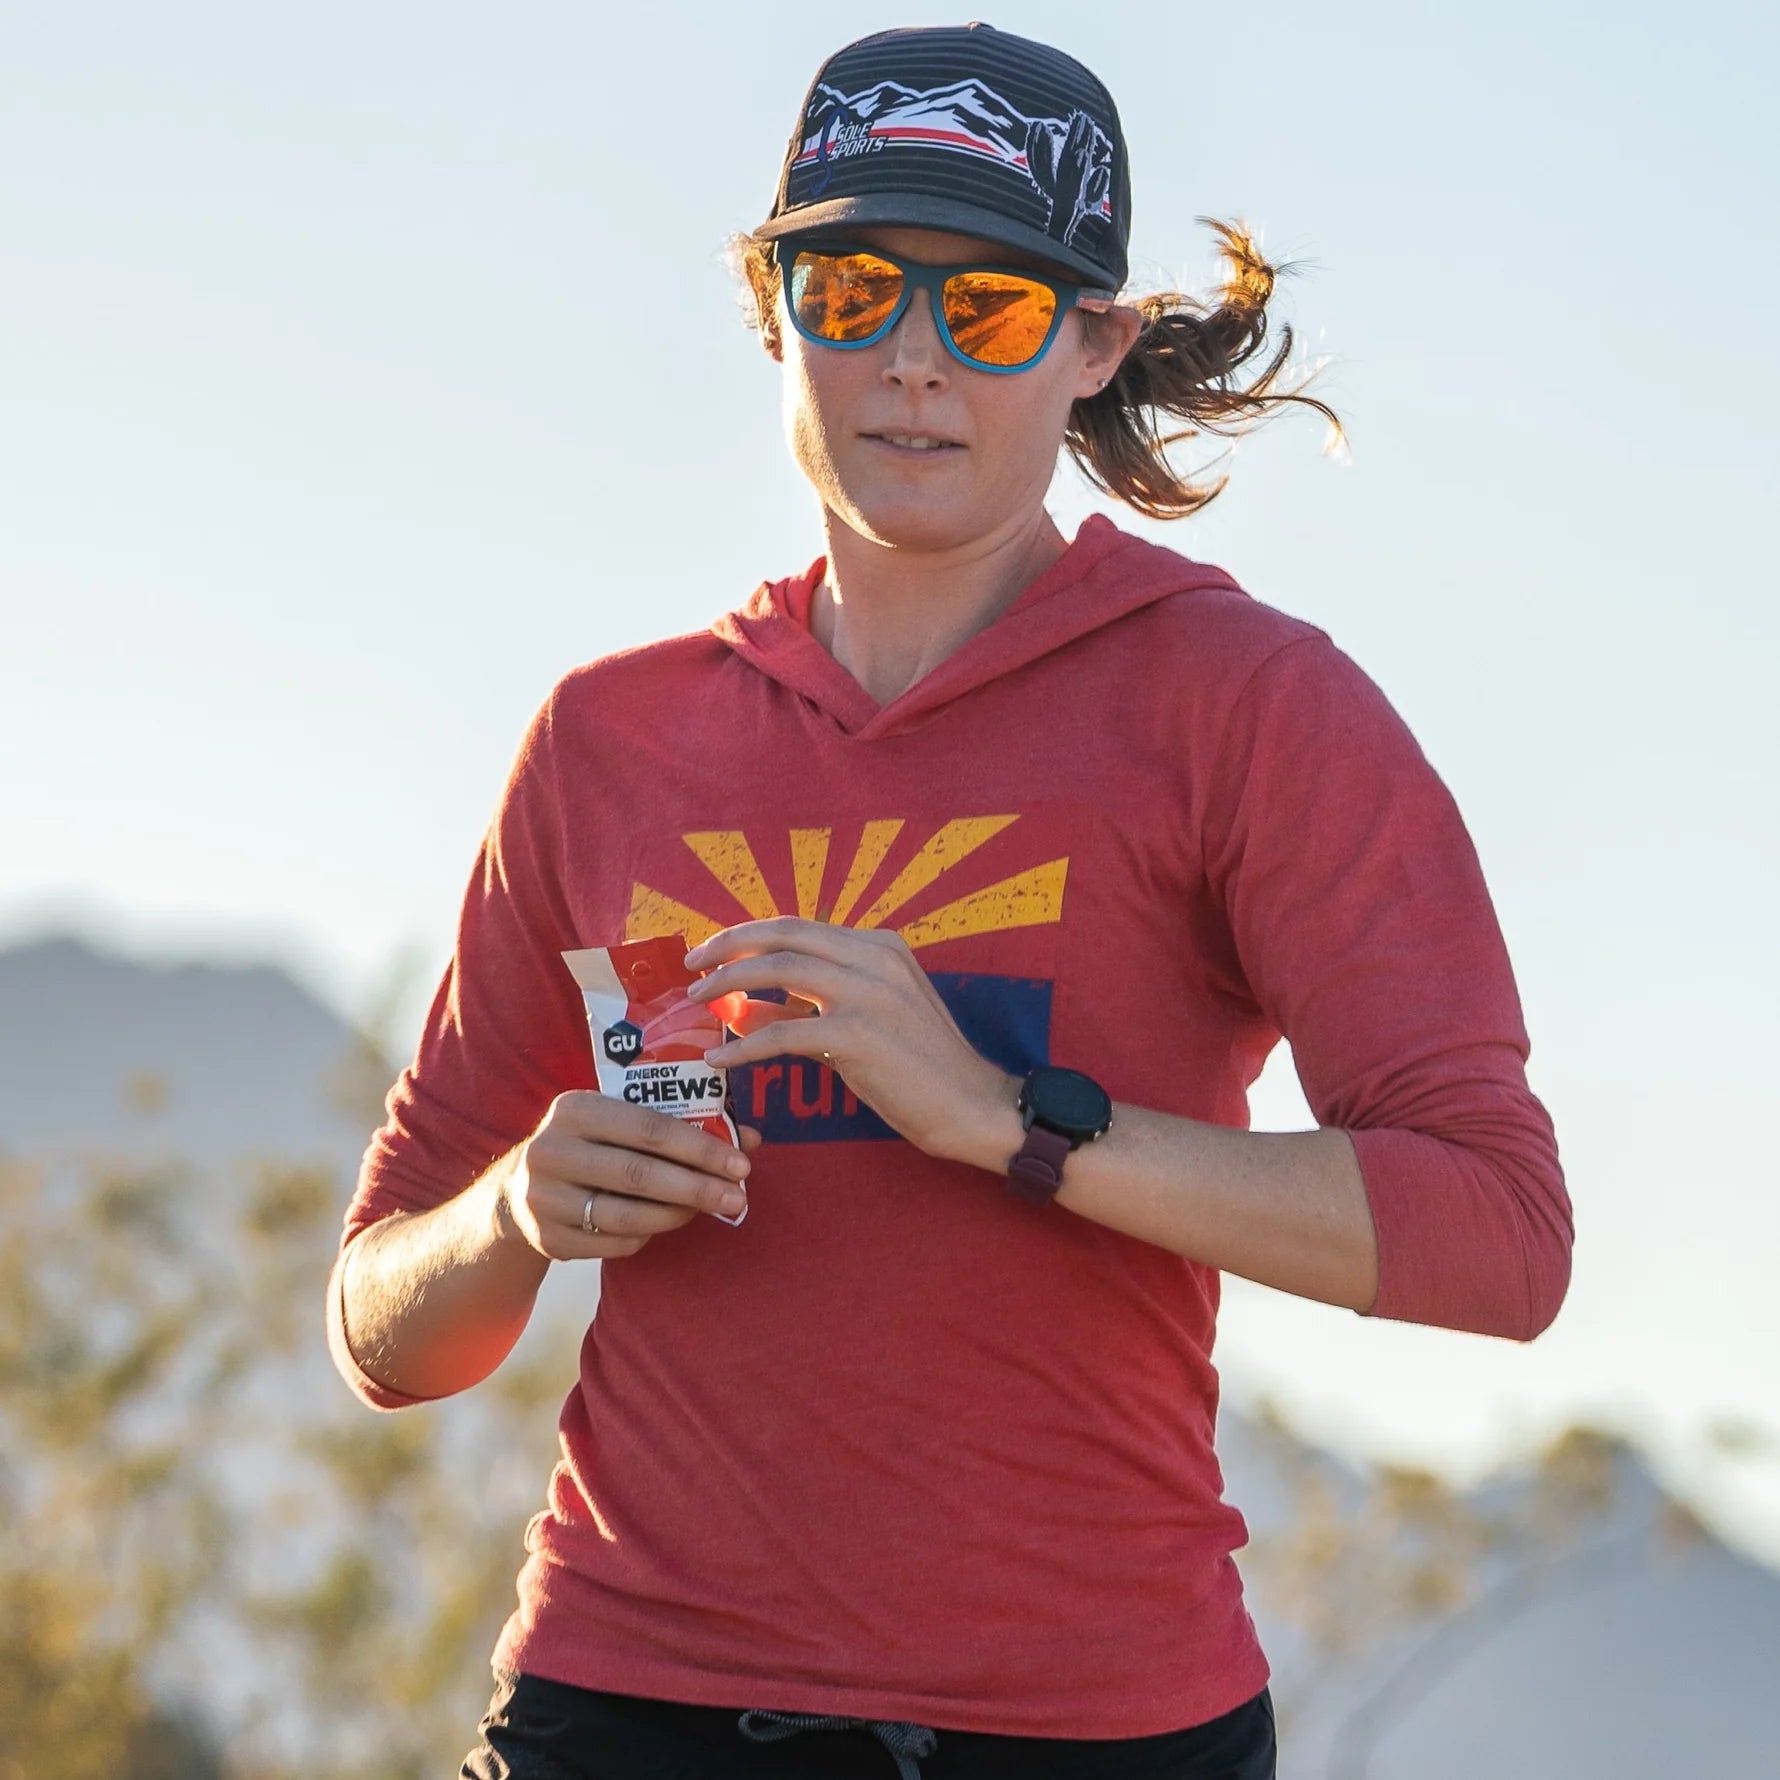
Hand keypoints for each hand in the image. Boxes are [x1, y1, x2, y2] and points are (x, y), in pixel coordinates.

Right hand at [499, 1091, 757, 1260]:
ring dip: (678, 1215)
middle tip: (738, 1197)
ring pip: (628, 1215)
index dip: (701, 1148)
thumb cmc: (591, 1146)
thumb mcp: (620, 1122)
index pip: (650, 1128)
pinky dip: (649, 1235)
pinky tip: (666, 1222)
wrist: (518, 1189)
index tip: (742, 1164)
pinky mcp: (549, 1238)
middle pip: (640, 1174)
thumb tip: (750, 1139)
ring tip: (709, 1209)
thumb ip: (681, 1126)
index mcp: (575, 1109)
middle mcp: (552, 1150)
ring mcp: (545, 1198)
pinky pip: (615, 1243)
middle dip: (698, 1188)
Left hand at [684, 918, 1016, 1160]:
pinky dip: (744, 1045)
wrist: (971, 1104)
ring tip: (697, 1002)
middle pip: (782, 934)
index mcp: (880, 946)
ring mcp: (867, 992)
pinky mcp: (858, 1034)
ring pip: (777, 970)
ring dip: (727, 984)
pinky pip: (782, 1032)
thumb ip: (820, 1002)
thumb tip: (754, 1005)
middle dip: (728, 945)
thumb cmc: (924, 1067)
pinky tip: (721, 1060)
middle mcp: (874, 957)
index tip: (714, 950)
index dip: (749, 934)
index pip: (799, 925)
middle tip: (691, 965)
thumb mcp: (876, 1014)